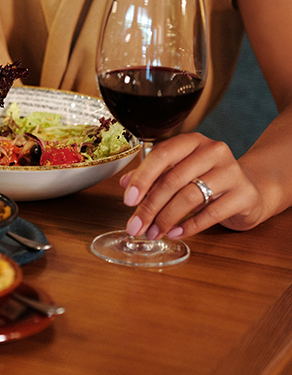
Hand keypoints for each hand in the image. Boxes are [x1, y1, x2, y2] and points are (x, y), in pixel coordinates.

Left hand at [120, 132, 263, 239]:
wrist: (250, 191)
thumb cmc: (207, 180)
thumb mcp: (178, 173)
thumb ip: (153, 176)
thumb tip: (125, 184)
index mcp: (192, 141)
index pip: (162, 154)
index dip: (142, 178)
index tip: (128, 200)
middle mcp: (213, 151)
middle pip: (173, 180)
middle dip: (149, 207)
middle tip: (136, 226)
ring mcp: (231, 172)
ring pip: (189, 197)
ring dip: (166, 219)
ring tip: (153, 233)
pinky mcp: (244, 195)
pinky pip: (211, 213)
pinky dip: (189, 226)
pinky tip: (174, 233)